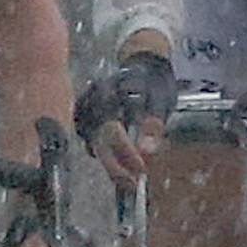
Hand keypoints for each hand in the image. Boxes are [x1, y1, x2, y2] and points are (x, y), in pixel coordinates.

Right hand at [73, 50, 177, 189]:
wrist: (142, 62)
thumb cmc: (153, 82)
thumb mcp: (160, 101)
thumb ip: (153, 126)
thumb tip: (146, 152)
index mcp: (111, 95)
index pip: (113, 131)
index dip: (126, 154)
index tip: (141, 169)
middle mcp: (93, 101)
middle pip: (98, 140)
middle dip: (114, 166)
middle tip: (130, 184)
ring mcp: (87, 107)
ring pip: (93, 141)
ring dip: (109, 162)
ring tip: (126, 179)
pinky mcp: (86, 113)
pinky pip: (90, 137)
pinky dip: (102, 151)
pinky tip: (116, 163)